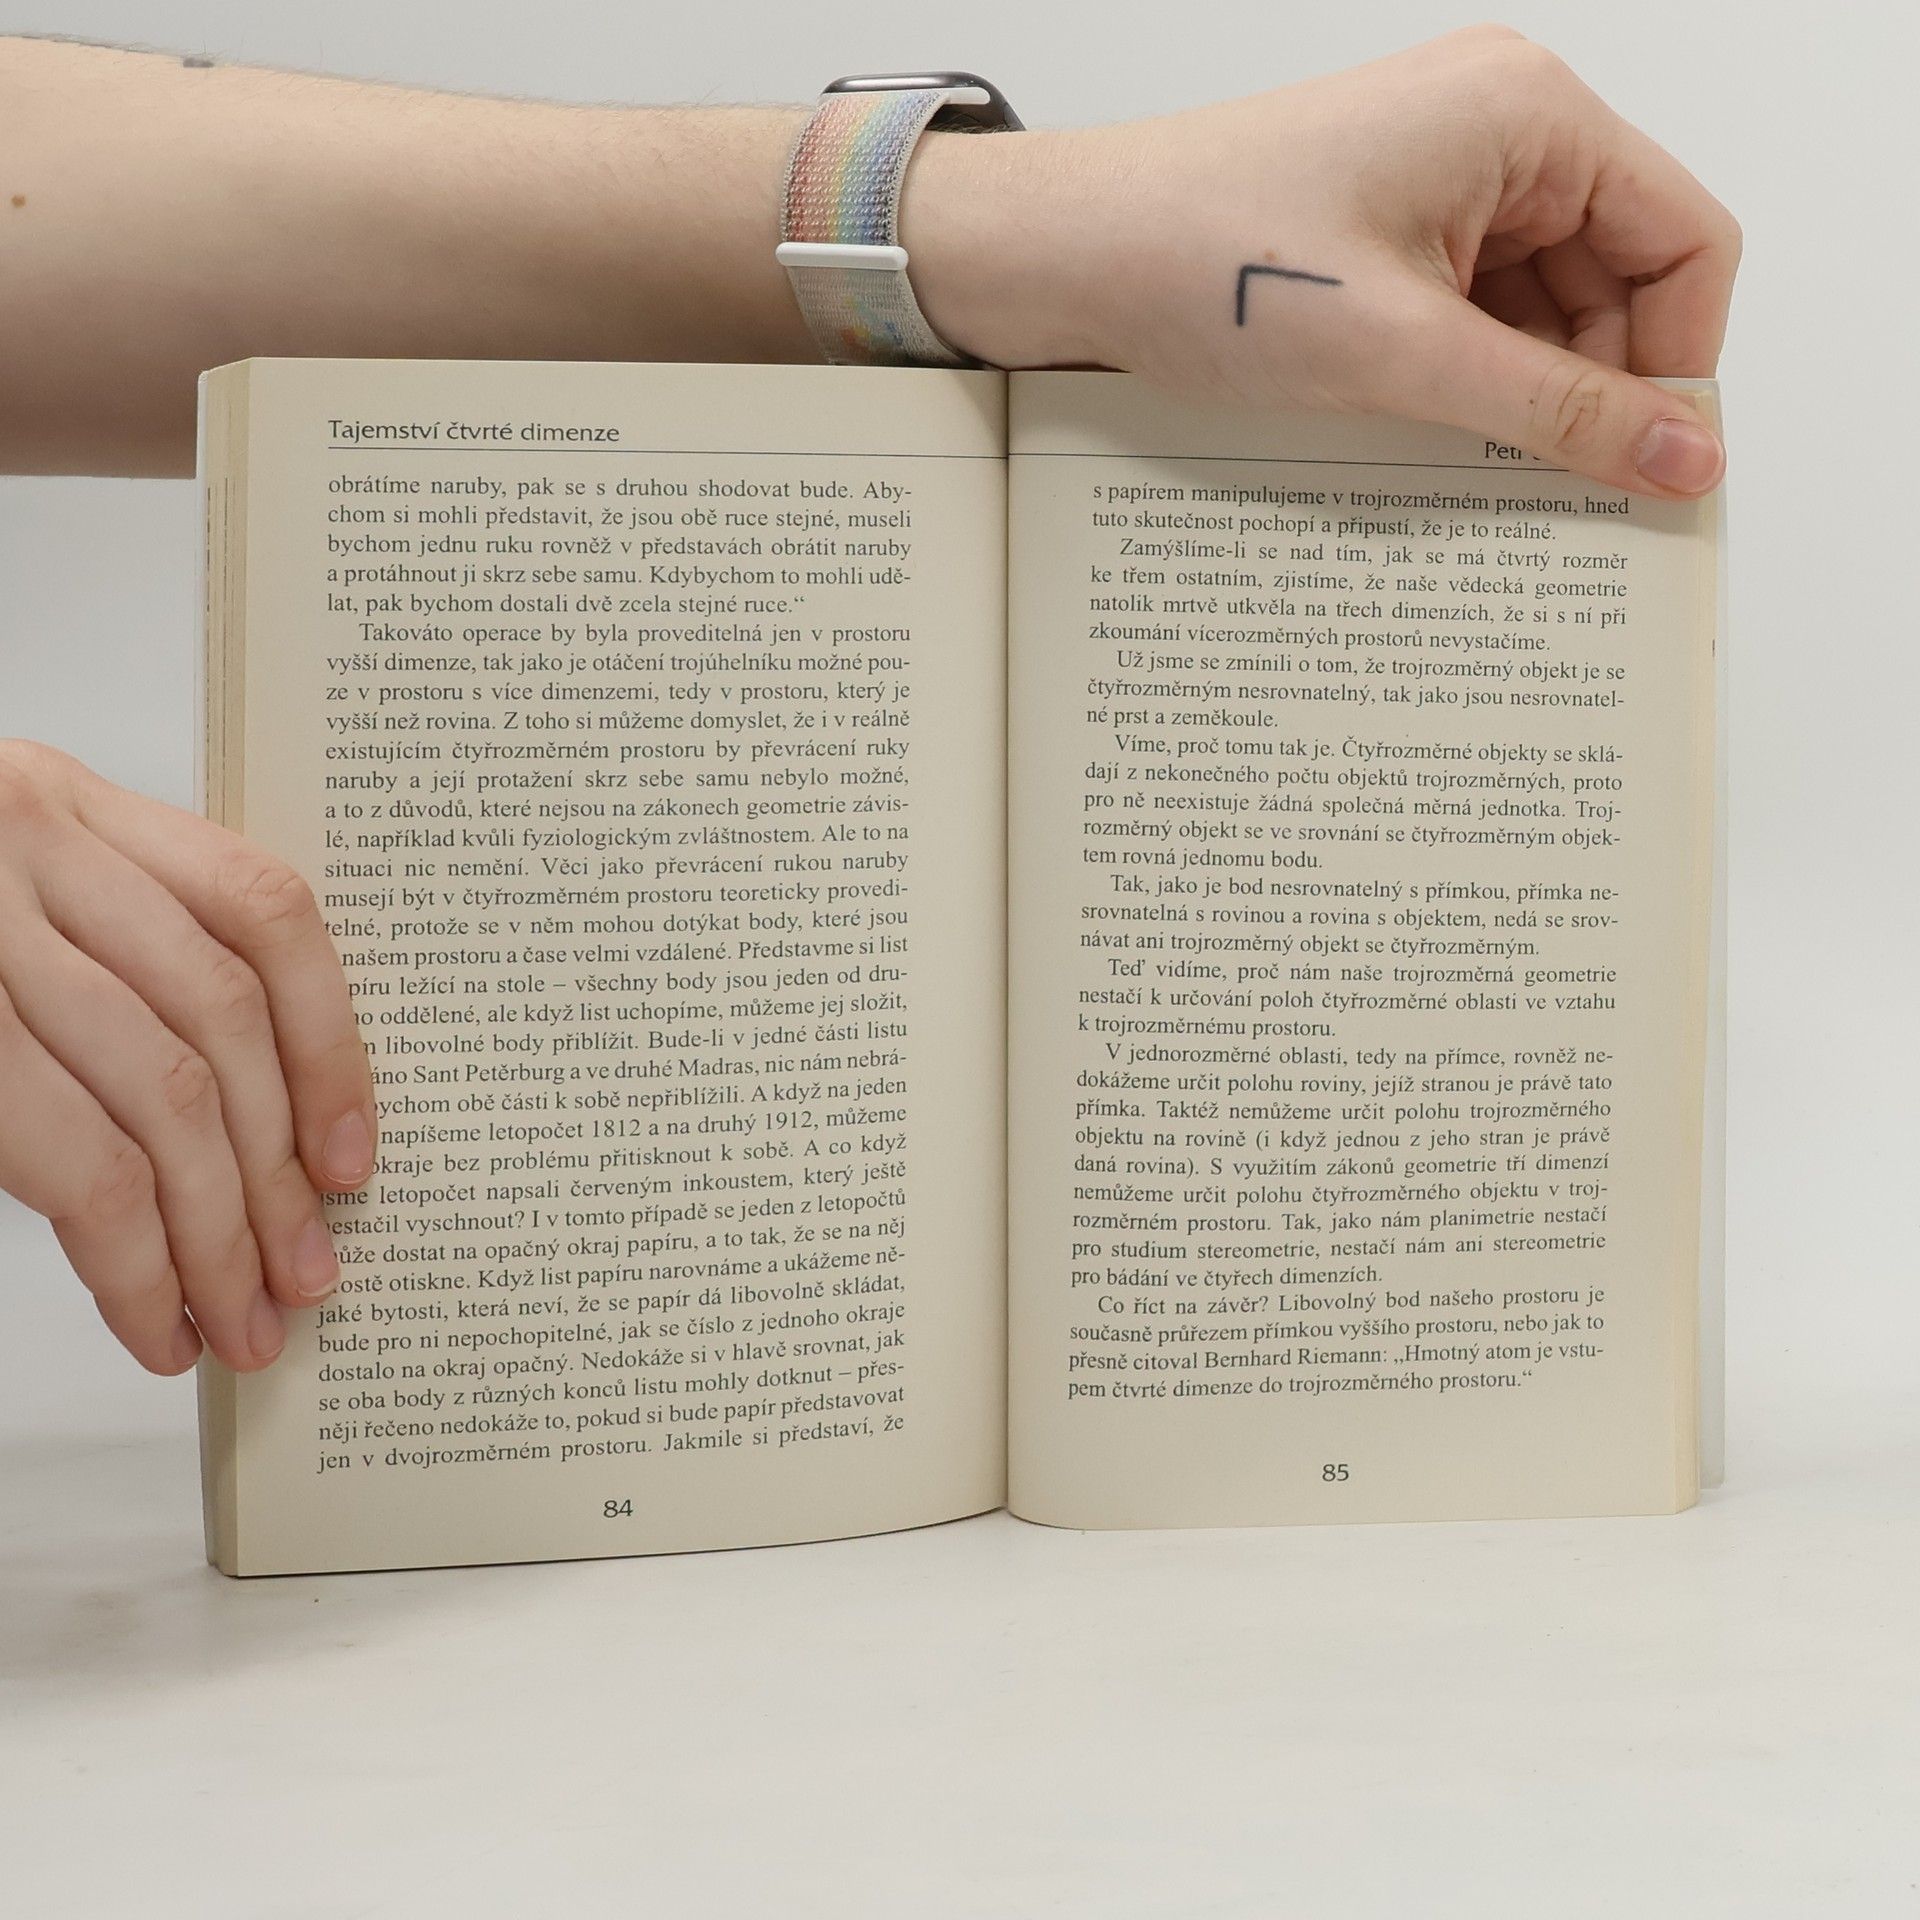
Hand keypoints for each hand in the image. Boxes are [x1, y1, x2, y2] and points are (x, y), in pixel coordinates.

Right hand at [0, 741, 375, 1372]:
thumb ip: (98, 966)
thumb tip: (243, 1138)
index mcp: (64, 804)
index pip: (263, 908)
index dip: (329, 1039)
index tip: (352, 1154)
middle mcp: (24, 844)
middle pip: (222, 1020)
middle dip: (277, 1170)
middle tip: (306, 1277)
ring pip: (161, 1094)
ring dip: (219, 1232)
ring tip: (245, 1320)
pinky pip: (73, 1156)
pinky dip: (130, 1255)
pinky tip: (154, 1314)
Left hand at [908, 25, 1738, 496]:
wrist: (1066, 257)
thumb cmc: (1207, 262)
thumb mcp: (1406, 355)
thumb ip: (1556, 412)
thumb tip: (1684, 457)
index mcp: (1529, 115)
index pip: (1686, 238)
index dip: (1679, 360)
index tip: (1654, 462)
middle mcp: (1498, 130)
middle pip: (1619, 278)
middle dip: (1592, 384)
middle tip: (1555, 486)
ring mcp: (1440, 179)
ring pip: (1543, 306)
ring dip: (1522, 391)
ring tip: (1466, 460)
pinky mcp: (1388, 230)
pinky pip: (1474, 311)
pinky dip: (1468, 378)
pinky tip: (1429, 433)